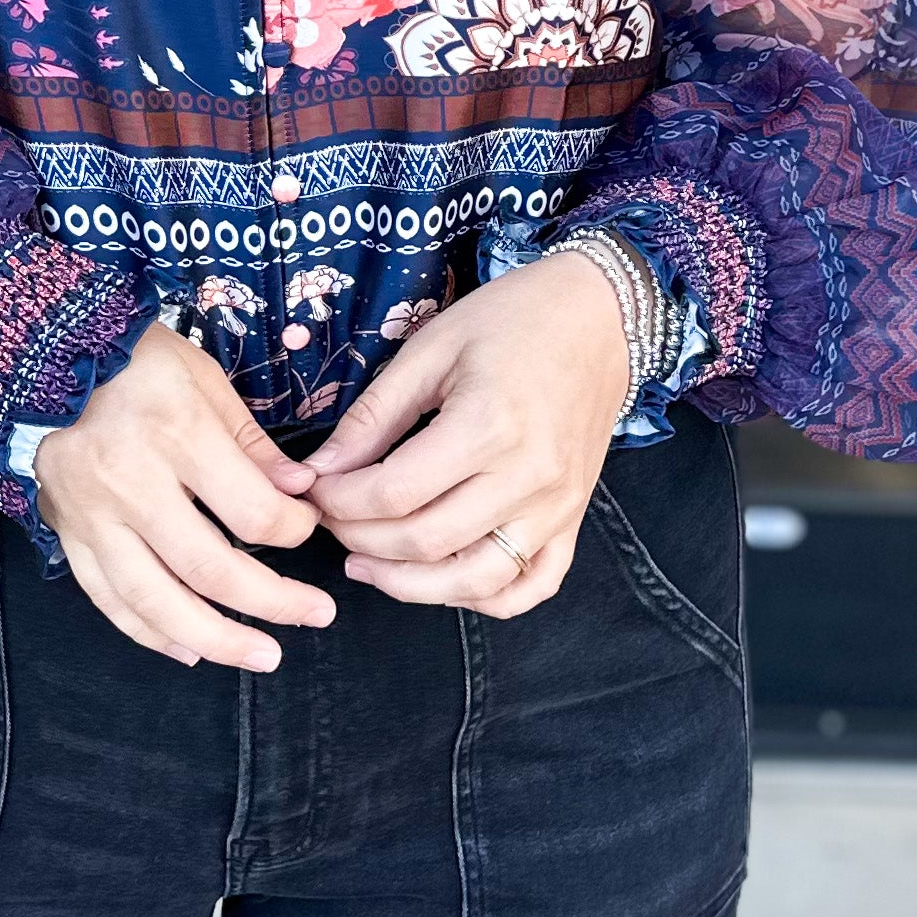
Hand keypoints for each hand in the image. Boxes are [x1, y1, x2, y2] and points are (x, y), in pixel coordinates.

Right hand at [32, 318, 334, 670]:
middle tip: (316, 615)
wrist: (36, 358)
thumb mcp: (202, 378)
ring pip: (156, 601)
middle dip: (274, 602)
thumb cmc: (130, 361)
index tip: (308, 525)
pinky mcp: (68, 535)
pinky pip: (109, 600)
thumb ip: (250, 442)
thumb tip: (301, 491)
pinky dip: (151, 633)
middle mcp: (131, 484)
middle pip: (211, 569)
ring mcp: (93, 517)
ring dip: (215, 639)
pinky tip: (188, 651)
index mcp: (176, 434)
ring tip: (261, 656)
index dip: (295, 530)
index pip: (252, 513)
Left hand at [305, 252, 627, 613]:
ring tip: (367, 564)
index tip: (314, 488)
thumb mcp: (432, 348)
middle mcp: (528, 477)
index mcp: (488, 426)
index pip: (393, 493)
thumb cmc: (514, 319)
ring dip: (410, 585)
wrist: (602, 317)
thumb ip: (374, 415)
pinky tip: (441, 580)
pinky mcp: (573, 520)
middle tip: (331, 520)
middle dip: (360, 540)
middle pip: (425, 542)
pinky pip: (531, 586)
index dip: (338, 501)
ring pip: (474, 581)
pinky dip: (484, 598)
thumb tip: (321, 469)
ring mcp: (556, 507)